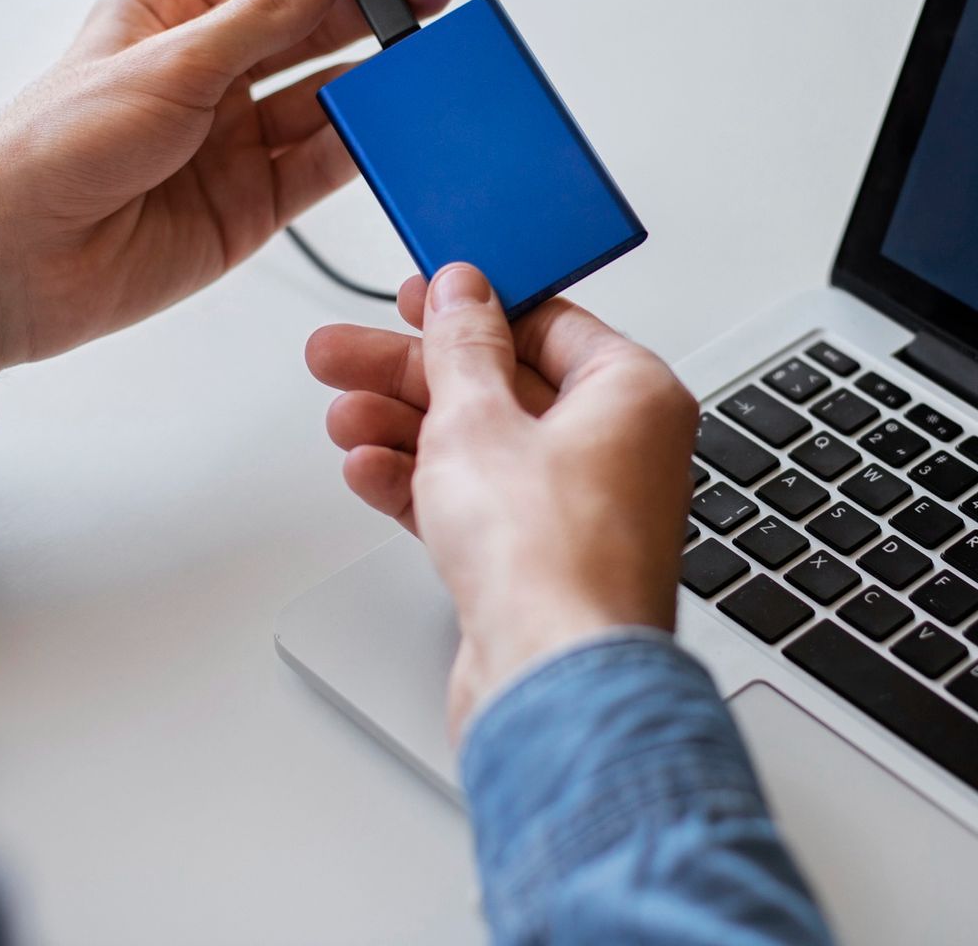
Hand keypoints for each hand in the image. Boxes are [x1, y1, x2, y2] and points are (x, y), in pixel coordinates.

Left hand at [0, 0, 453, 372]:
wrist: (15, 259)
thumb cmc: (55, 146)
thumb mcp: (168, 63)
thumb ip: (262, 16)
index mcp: (176, 11)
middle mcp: (212, 70)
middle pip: (314, 23)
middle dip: (378, 3)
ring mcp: (236, 137)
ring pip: (329, 94)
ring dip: (379, 74)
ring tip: (431, 53)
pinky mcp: (254, 201)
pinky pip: (324, 163)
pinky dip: (365, 145)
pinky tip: (399, 123)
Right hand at [306, 264, 698, 739]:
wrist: (552, 680)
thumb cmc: (550, 557)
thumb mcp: (477, 419)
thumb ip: (461, 348)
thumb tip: (461, 296)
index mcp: (634, 394)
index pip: (550, 323)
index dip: (474, 307)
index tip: (418, 298)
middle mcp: (622, 450)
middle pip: (505, 385)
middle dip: (414, 373)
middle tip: (344, 355)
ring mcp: (584, 512)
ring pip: (485, 448)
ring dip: (407, 428)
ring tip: (343, 415)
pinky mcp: (546, 565)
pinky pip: (481, 505)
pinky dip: (425, 486)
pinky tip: (369, 472)